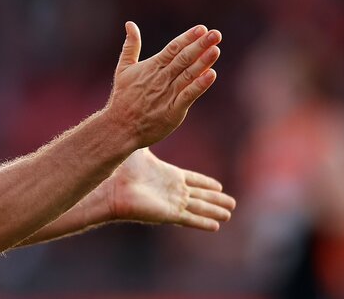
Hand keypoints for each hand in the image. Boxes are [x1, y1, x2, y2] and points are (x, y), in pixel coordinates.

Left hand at [99, 148, 235, 230]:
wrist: (111, 186)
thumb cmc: (122, 167)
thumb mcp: (141, 148)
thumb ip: (148, 136)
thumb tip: (150, 118)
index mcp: (167, 174)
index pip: (193, 180)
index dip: (206, 183)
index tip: (220, 186)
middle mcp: (172, 190)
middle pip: (200, 196)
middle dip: (216, 200)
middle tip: (232, 203)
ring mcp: (171, 202)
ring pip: (200, 208)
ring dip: (214, 211)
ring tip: (228, 214)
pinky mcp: (169, 214)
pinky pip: (191, 219)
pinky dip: (203, 222)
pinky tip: (216, 226)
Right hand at [106, 22, 221, 147]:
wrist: (120, 126)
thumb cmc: (123, 96)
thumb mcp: (123, 68)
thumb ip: (130, 46)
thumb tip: (130, 24)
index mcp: (151, 67)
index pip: (173, 48)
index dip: (188, 38)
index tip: (202, 29)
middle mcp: (161, 78)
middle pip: (183, 58)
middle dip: (200, 45)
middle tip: (215, 34)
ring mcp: (168, 94)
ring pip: (188, 74)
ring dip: (203, 61)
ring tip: (216, 49)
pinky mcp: (173, 110)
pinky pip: (188, 95)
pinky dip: (199, 85)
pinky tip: (211, 75)